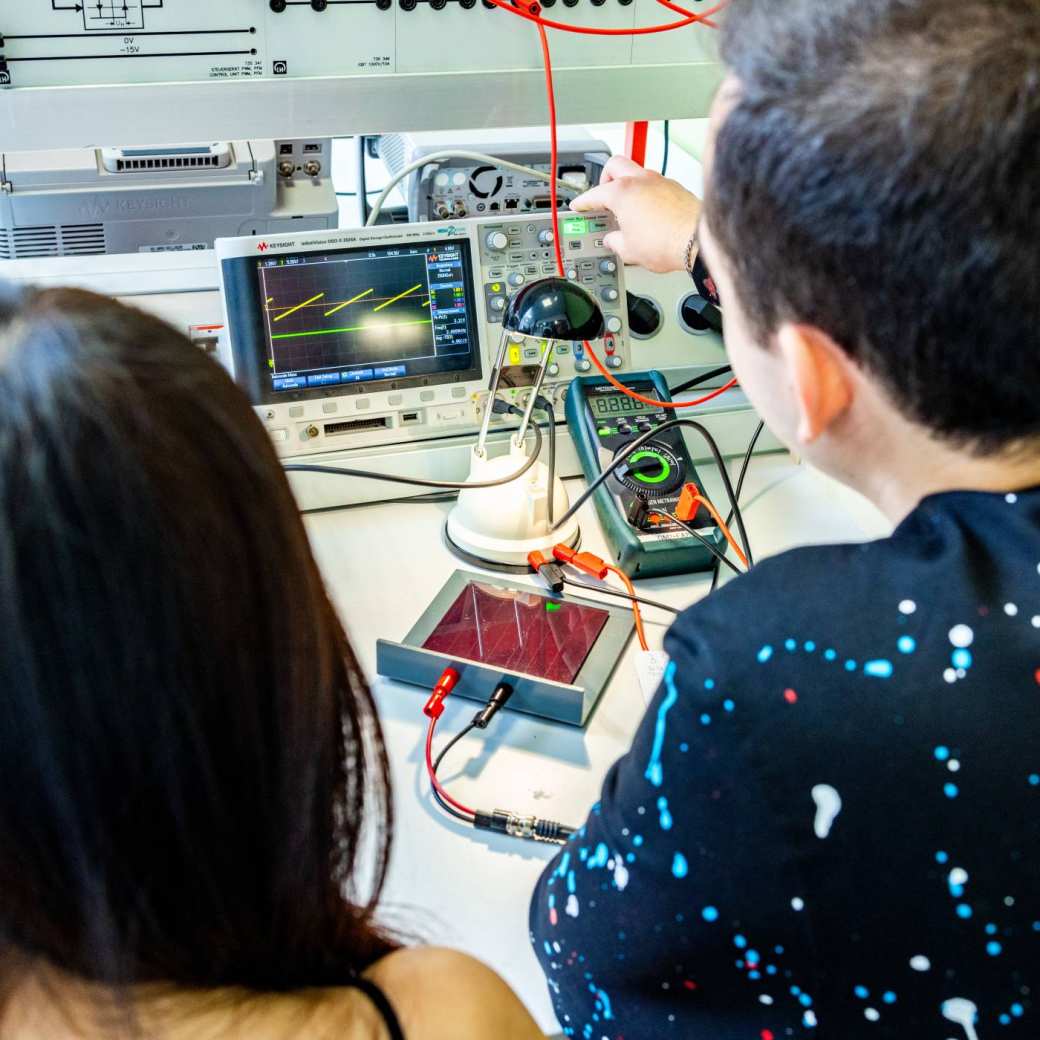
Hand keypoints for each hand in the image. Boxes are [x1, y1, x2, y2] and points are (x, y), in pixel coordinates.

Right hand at [570, 155, 700, 273]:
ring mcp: (660, 180)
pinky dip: (646, 192)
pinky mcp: (676, 187)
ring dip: (627, 184)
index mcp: (621, 192)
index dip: (583, 202)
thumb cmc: (666, 241)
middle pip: (614, 165)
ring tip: (626, 206)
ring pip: (636, 171)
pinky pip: (655, 183)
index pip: (594, 193)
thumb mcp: (629, 250)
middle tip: (603, 196)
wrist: (698, 241)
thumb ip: (615, 242)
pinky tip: (647, 210)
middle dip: (604, 178)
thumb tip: (613, 240)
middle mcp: (640, 179)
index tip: (579, 206)